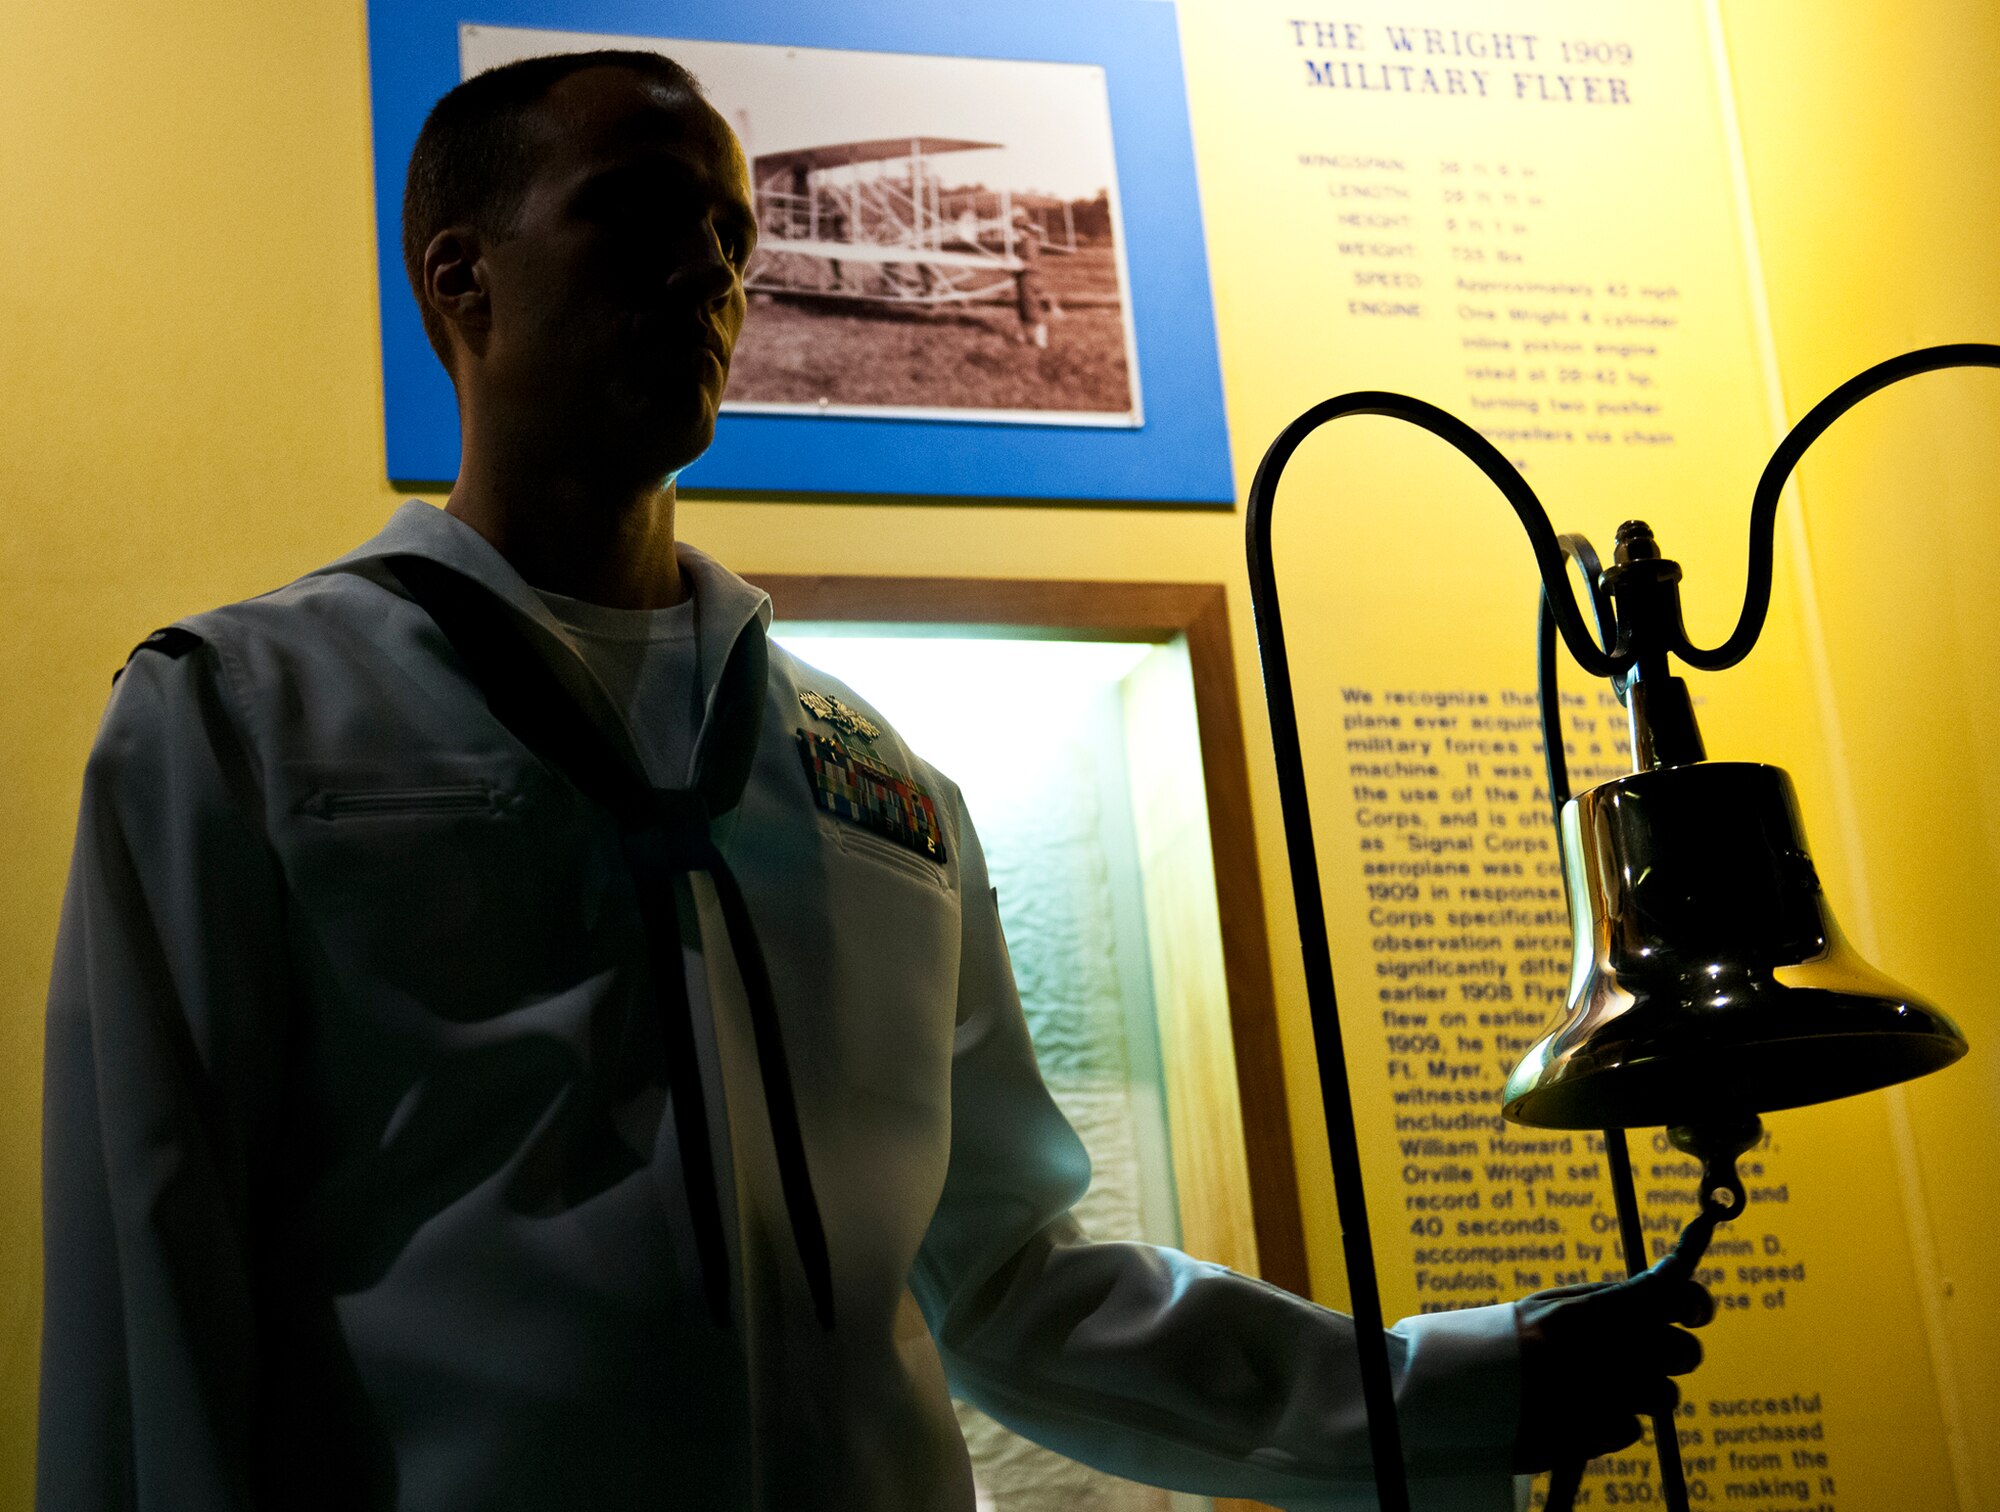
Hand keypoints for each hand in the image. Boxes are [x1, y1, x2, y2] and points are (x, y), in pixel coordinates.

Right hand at [1511, 1268, 1713, 1471]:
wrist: (1465, 1393)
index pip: (1677, 1298)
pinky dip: (1612, 1422)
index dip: (1695, 1303)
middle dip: (1672, 1354)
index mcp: (1599, 1308)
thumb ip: (1607, 1297)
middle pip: (1686, 1352)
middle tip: (1642, 1355)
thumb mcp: (1549, 1305)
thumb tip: (1662, 1283)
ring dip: (1642, 1393)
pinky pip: (1633, 1427)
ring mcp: (1614, 1393)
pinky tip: (1579, 1411)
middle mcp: (1615, 1348)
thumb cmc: (1508, 1342)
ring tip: (1598, 1387)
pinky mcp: (1606, 1433)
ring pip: (1666, 1394)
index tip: (1694, 1312)